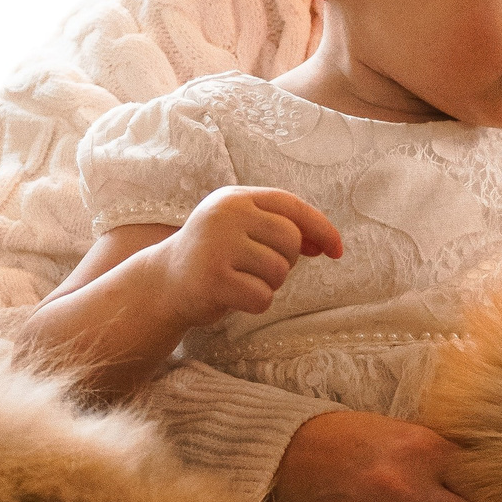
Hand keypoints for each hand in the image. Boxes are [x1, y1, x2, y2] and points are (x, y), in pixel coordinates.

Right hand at [156, 187, 340, 326]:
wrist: (164, 282)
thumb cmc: (215, 256)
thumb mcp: (243, 231)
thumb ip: (280, 230)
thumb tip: (326, 243)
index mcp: (235, 198)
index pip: (291, 205)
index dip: (320, 228)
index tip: (337, 251)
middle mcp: (225, 215)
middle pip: (290, 240)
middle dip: (286, 262)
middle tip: (258, 268)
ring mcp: (217, 245)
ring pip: (278, 271)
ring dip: (268, 284)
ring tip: (242, 280)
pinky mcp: (212, 279)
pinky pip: (261, 297)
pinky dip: (256, 303)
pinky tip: (232, 297)